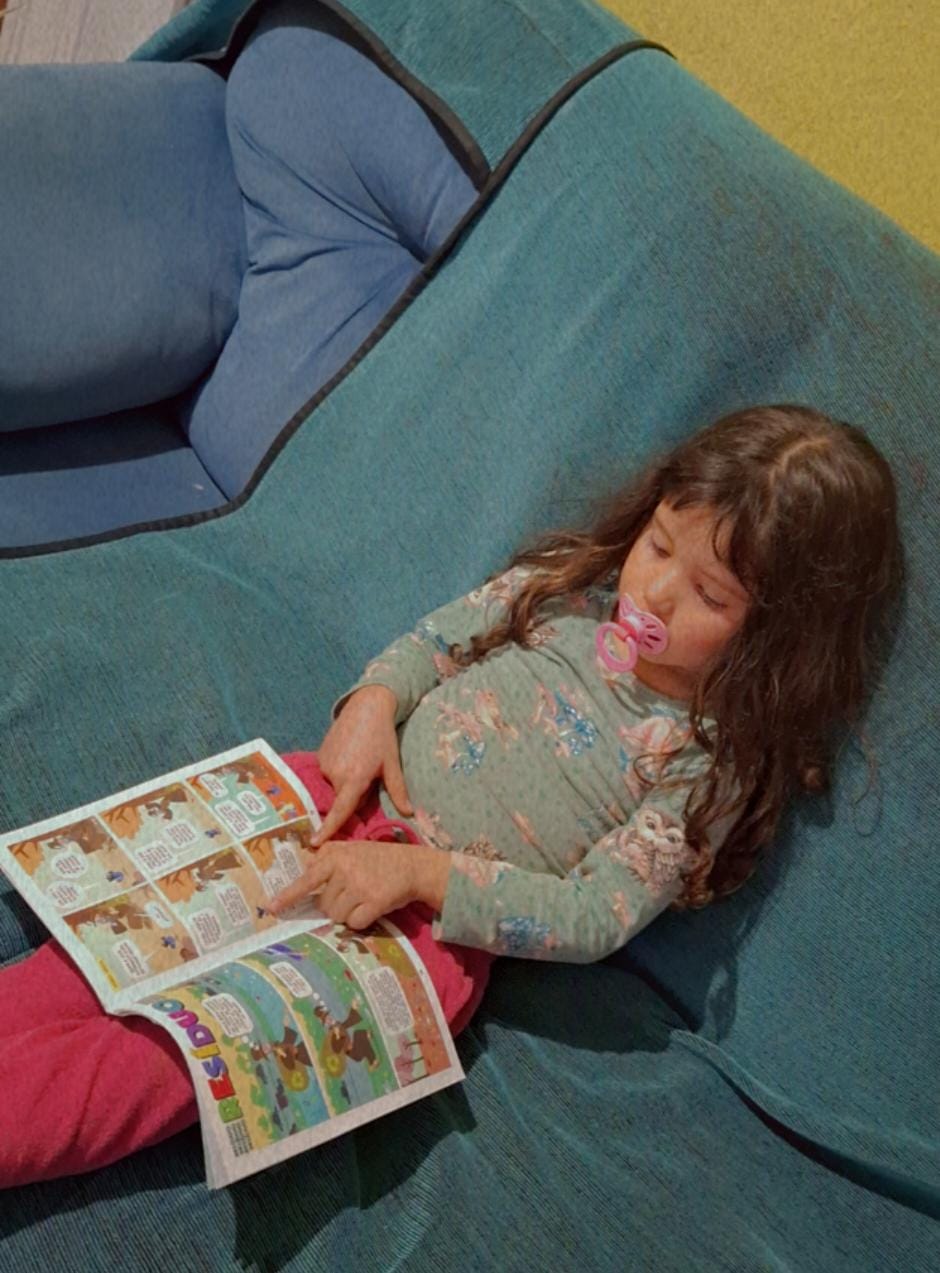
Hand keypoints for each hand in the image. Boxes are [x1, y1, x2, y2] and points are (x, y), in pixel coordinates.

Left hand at [267, 840, 451, 930]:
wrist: (413, 865)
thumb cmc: (377, 859)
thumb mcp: (350, 849)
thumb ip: (326, 858)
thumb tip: (304, 875)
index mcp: (335, 855)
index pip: (307, 879)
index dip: (289, 895)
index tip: (272, 907)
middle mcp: (345, 869)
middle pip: (323, 905)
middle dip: (334, 905)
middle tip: (352, 893)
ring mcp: (360, 885)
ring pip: (337, 916)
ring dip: (348, 914)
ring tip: (363, 898)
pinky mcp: (375, 901)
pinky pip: (355, 923)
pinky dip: (362, 920)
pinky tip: (373, 906)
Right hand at [313, 685, 412, 845]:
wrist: (366, 706)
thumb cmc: (383, 737)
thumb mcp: (392, 765)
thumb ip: (398, 791)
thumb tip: (409, 814)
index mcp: (354, 779)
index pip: (340, 811)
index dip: (328, 829)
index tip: (315, 843)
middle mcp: (336, 774)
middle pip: (343, 798)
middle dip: (355, 793)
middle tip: (369, 771)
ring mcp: (325, 764)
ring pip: (336, 785)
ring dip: (346, 780)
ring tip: (360, 757)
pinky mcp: (319, 755)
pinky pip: (329, 772)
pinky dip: (339, 769)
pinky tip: (350, 752)